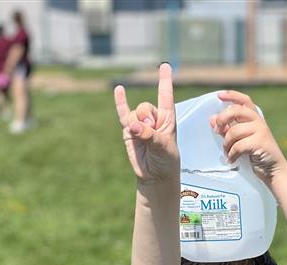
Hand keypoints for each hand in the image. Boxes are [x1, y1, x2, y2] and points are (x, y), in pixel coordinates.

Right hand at [114, 63, 178, 181]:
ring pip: (134, 114)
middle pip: (145, 107)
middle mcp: (154, 118)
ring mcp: (140, 124)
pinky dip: (120, 103)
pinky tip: (119, 89)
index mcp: (168, 118)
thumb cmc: (165, 161)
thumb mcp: (163, 147)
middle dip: (146, 117)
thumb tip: (132, 127)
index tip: (165, 66)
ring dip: (137, 125)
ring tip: (143, 138)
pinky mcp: (128, 131)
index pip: (166, 96)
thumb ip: (149, 135)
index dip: (165, 81)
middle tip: (150, 131)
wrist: (155, 176)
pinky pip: (123, 114)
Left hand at [210, 90, 286, 185]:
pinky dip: (232, 154)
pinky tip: (232, 160)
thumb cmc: (257, 155)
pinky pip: (238, 146)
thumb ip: (228, 129)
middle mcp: (258, 122)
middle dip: (222, 119)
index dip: (232, 95)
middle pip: (236, 110)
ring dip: (226, 144)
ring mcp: (261, 131)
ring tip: (227, 152)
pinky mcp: (260, 143)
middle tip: (216, 131)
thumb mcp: (241, 140)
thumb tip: (212, 120)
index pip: (244, 101)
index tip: (219, 95)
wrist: (273, 171)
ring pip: (234, 131)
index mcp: (255, 118)